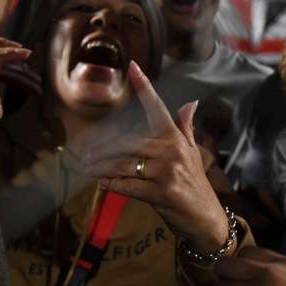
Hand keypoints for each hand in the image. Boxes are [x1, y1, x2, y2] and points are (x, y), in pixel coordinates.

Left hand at [82, 61, 228, 253]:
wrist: (206, 218)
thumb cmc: (196, 184)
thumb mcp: (194, 154)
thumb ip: (186, 128)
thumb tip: (191, 103)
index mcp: (176, 139)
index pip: (158, 108)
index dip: (145, 87)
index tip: (132, 67)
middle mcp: (171, 151)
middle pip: (127, 141)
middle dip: (101, 146)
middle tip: (79, 148)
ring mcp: (165, 172)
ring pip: (122, 163)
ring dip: (100, 166)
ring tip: (83, 166)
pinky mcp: (159, 193)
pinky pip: (126, 185)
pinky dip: (111, 184)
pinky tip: (101, 182)